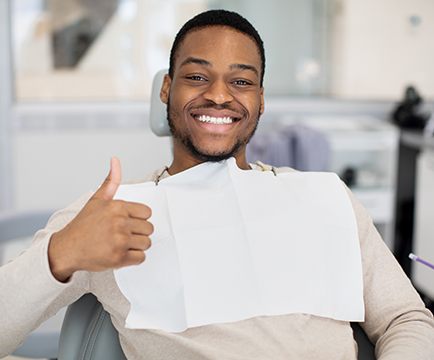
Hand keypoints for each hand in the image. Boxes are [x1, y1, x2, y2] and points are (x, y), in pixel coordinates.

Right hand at [48, 157, 152, 281]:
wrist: (66, 248)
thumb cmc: (83, 225)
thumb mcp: (96, 199)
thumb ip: (111, 181)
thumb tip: (115, 160)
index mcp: (117, 207)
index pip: (147, 213)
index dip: (138, 218)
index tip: (127, 222)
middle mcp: (119, 223)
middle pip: (149, 229)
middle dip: (138, 232)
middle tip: (123, 234)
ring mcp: (119, 241)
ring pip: (146, 243)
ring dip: (137, 246)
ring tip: (122, 244)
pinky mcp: (118, 258)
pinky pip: (141, 258)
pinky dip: (133, 258)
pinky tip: (121, 253)